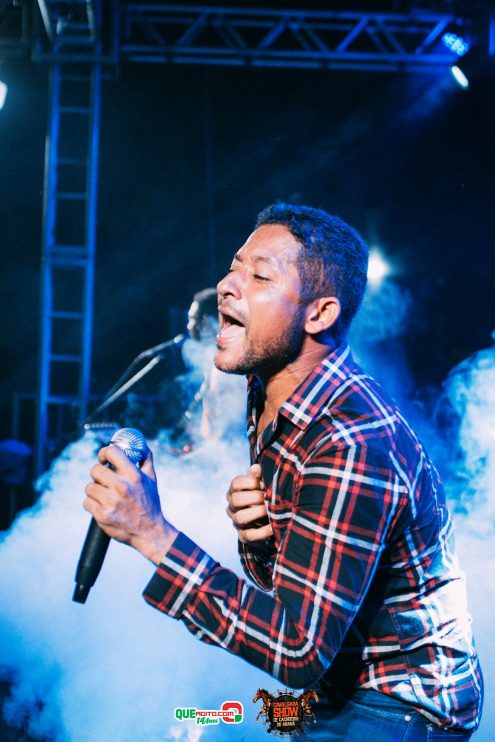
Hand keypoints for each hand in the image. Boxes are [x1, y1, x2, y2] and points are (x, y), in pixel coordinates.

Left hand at [84, 444, 176, 564]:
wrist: (149, 532)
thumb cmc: (150, 504)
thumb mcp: (152, 479)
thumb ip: (146, 460)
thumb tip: (141, 445)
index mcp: (134, 475)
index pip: (112, 452)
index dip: (104, 453)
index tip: (103, 459)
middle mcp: (122, 487)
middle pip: (95, 470)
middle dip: (98, 475)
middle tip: (104, 481)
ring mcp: (110, 502)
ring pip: (89, 487)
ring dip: (95, 491)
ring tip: (105, 496)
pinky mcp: (102, 515)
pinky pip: (87, 502)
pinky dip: (92, 504)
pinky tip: (102, 507)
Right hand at [226, 463, 271, 543]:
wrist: (266, 519)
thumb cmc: (263, 497)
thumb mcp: (261, 485)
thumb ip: (258, 476)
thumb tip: (256, 468)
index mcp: (235, 491)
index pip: (235, 483)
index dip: (249, 481)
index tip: (262, 483)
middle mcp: (232, 507)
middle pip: (235, 500)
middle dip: (254, 497)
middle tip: (266, 497)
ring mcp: (237, 522)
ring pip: (240, 517)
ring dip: (256, 513)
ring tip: (269, 510)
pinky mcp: (244, 536)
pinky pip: (249, 535)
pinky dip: (262, 532)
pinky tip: (273, 527)